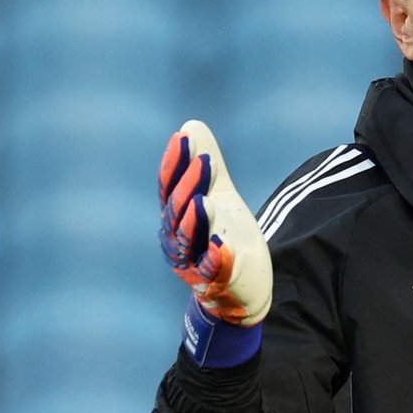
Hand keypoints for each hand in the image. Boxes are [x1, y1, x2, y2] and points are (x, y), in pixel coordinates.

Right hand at [157, 119, 271, 325]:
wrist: (242, 287)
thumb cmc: (225, 236)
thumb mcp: (220, 196)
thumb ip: (208, 166)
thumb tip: (191, 125)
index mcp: (177, 215)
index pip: (170, 186)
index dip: (175, 163)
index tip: (184, 138)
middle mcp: (178, 239)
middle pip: (177, 211)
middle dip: (189, 186)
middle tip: (205, 161)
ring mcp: (195, 263)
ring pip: (189, 241)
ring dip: (196, 221)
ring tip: (206, 201)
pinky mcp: (218, 282)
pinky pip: (213, 271)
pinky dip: (215, 258)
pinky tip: (222, 244)